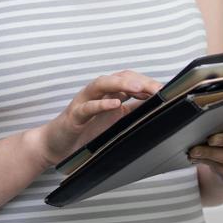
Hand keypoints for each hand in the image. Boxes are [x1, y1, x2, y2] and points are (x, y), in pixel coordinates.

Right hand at [28, 71, 161, 168]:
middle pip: (120, 77)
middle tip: (158, 88)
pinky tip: (114, 104)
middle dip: (140, 81)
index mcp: (109, 93)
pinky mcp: (74, 115)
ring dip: (121, 84)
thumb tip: (158, 109)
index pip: (131, 80)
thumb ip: (132, 113)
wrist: (55, 145)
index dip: (149, 82)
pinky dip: (101, 103)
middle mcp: (97, 92)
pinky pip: (88, 107)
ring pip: (102, 84)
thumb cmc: (86, 132)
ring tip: (139, 88)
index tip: (167, 89)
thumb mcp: (115, 122)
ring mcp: (84, 101)